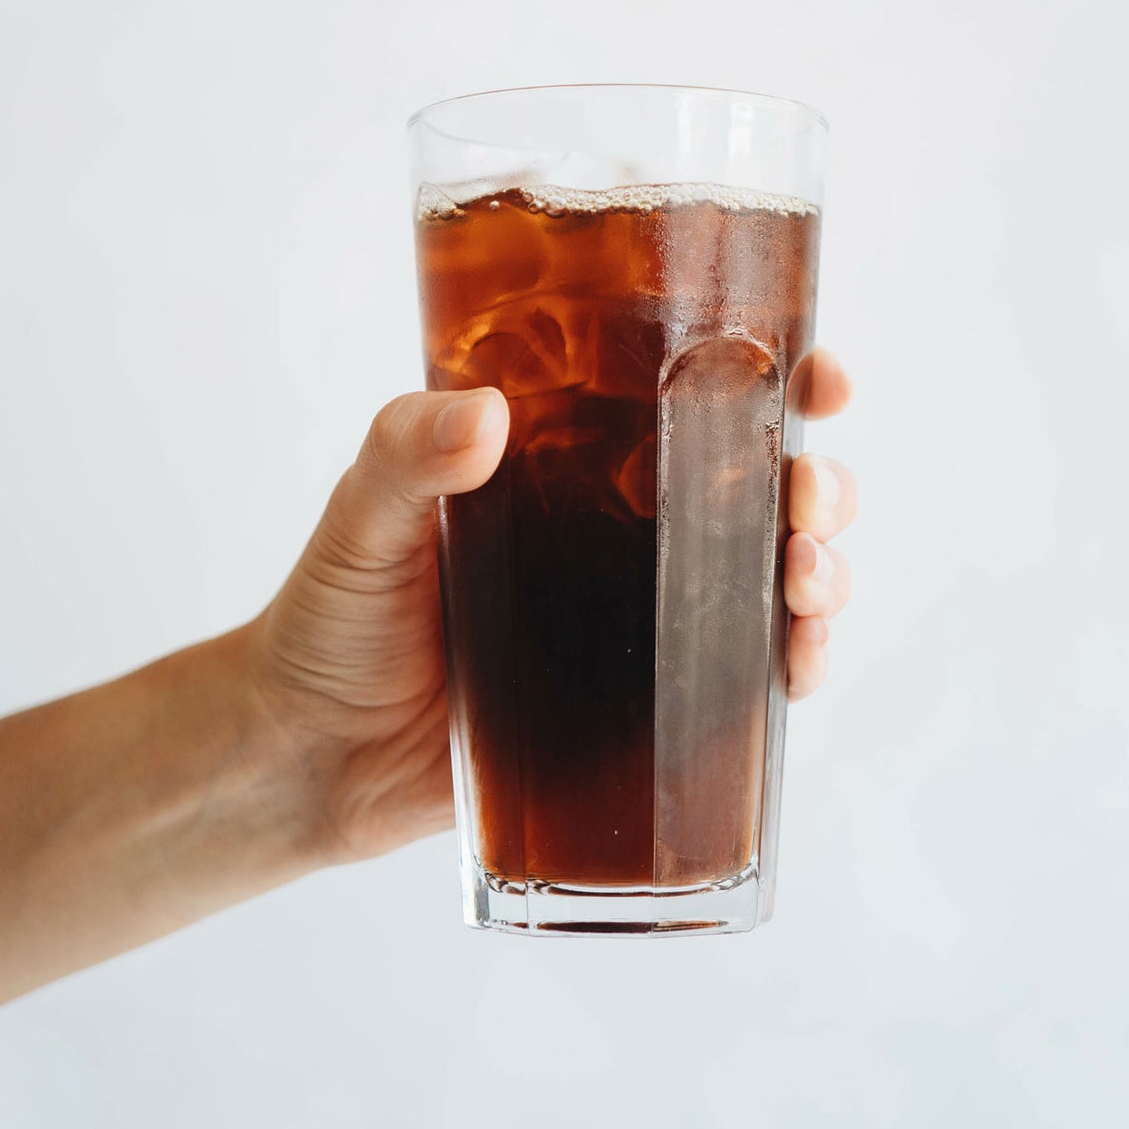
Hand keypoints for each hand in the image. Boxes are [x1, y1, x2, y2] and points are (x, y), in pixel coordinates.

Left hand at [246, 347, 856, 864]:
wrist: (312, 755)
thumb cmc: (332, 619)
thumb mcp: (361, 517)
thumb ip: (404, 455)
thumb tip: (484, 416)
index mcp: (571, 463)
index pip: (686, 401)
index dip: (768, 379)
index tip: (815, 372)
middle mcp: (621, 532)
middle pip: (756, 488)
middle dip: (813, 482)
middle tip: (809, 495)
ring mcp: (638, 620)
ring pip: (768, 578)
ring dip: (816, 568)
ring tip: (806, 577)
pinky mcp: (641, 705)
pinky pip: (741, 679)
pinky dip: (793, 664)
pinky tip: (801, 661)